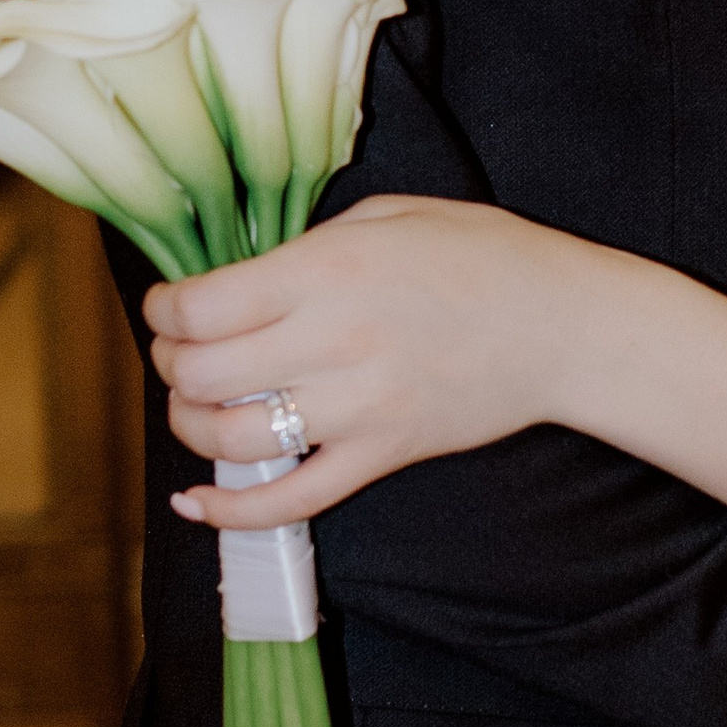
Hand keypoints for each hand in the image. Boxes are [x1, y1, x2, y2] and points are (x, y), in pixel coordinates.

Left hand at [146, 197, 590, 526]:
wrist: (563, 324)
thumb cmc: (482, 256)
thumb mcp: (388, 215)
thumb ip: (307, 246)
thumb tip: (242, 279)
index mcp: (327, 272)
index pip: (200, 307)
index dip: (163, 311)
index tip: (167, 308)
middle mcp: (332, 342)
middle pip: (199, 373)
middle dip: (169, 363)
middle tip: (179, 350)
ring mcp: (356, 408)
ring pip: (228, 438)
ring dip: (189, 426)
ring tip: (195, 407)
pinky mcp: (381, 456)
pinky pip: (290, 500)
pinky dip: (232, 511)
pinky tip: (197, 504)